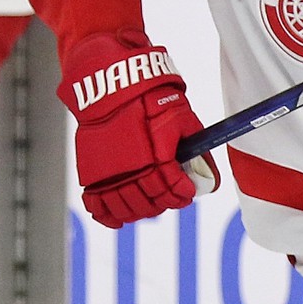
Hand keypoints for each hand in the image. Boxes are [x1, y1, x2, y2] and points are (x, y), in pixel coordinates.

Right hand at [58, 31, 220, 228]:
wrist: (110, 84)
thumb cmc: (149, 98)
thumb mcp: (182, 117)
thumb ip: (196, 148)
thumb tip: (211, 177)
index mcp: (157, 159)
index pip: (174, 191)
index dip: (183, 195)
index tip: (186, 193)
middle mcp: (133, 171)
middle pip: (152, 204)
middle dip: (164, 203)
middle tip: (169, 197)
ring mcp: (109, 174)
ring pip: (127, 208)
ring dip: (141, 211)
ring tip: (148, 205)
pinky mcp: (91, 173)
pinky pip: (97, 205)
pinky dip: (108, 216)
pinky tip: (119, 219)